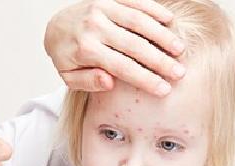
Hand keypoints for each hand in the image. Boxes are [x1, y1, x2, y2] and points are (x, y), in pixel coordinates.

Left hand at [44, 0, 185, 95]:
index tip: (164, 89)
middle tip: (179, 72)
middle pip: (134, 45)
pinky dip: (153, 10)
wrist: (55, 27)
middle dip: (159, 60)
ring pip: (138, 22)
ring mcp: (102, 9)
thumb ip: (88, 82)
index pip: (122, 67)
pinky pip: (135, 3)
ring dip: (161, 35)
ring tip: (179, 49)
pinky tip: (170, 21)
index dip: (145, 79)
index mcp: (86, 49)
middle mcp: (94, 27)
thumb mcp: (69, 76)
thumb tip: (110, 82)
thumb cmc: (67, 56)